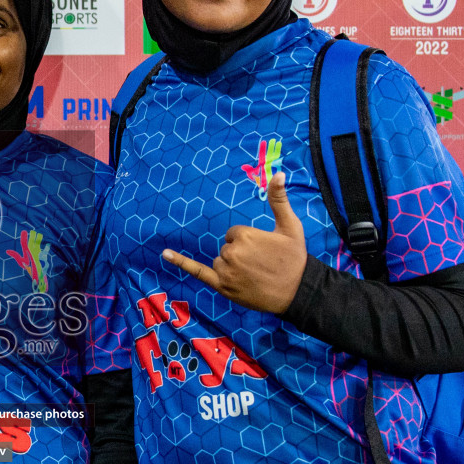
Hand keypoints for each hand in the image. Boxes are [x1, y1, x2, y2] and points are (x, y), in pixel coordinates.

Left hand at [163, 172, 306, 314]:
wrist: (298, 291)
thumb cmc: (294, 257)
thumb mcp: (290, 226)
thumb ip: (279, 199)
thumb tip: (278, 173)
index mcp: (245, 235)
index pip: (235, 233)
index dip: (250, 241)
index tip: (264, 250)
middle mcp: (232, 253)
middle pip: (227, 247)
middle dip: (241, 254)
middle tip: (262, 264)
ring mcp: (225, 271)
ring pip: (219, 261)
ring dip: (232, 266)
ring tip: (255, 274)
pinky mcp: (222, 286)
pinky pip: (197, 271)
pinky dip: (181, 262)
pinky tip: (165, 254)